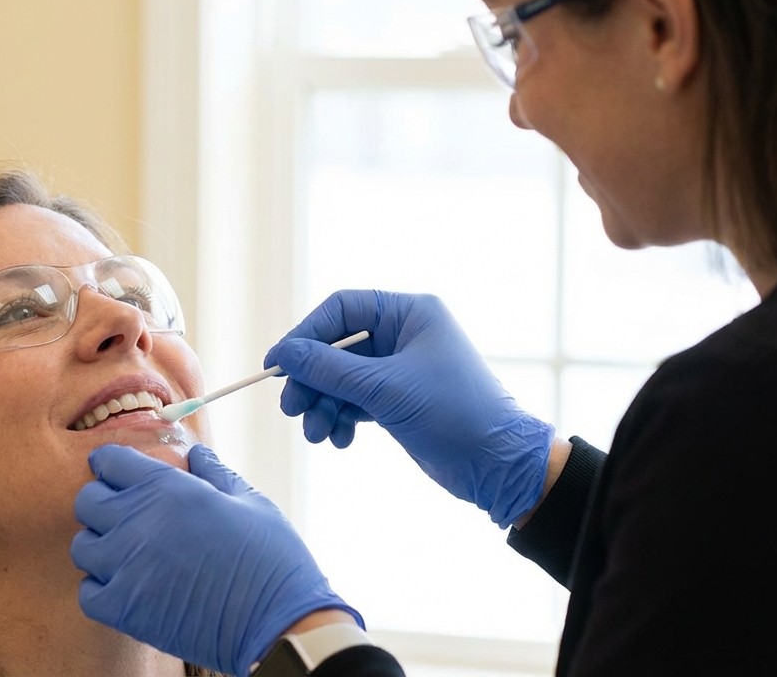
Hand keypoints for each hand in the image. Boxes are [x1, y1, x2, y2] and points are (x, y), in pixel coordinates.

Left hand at [72, 444, 358, 676]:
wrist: (277, 622)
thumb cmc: (270, 558)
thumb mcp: (248, 502)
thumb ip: (214, 473)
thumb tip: (196, 454)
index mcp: (168, 487)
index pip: (110, 462)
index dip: (113, 466)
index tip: (119, 475)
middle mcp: (139, 521)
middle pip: (88, 501)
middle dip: (103, 503)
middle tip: (125, 515)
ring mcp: (127, 567)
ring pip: (83, 547)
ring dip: (101, 547)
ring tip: (127, 555)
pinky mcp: (125, 609)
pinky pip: (88, 593)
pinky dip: (100, 590)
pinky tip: (126, 587)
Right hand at [265, 290, 553, 527]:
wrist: (499, 467)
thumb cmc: (454, 415)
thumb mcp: (385, 389)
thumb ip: (329, 369)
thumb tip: (282, 354)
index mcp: (410, 313)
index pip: (340, 310)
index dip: (304, 335)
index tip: (276, 365)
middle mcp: (403, 335)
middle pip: (335, 347)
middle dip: (311, 380)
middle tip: (292, 409)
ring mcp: (400, 369)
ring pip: (341, 379)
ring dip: (323, 406)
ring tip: (317, 434)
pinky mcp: (398, 401)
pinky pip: (354, 402)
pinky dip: (341, 419)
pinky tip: (339, 440)